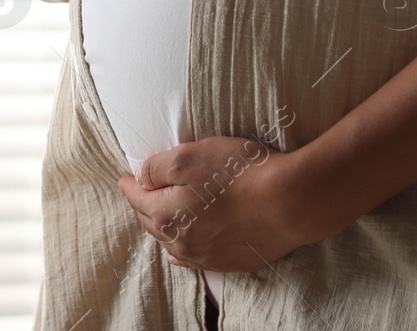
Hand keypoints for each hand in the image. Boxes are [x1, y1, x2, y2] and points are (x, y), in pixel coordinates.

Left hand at [117, 136, 320, 271]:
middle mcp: (181, 242)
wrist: (291, 202)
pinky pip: (195, 260)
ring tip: (159, 216)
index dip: (129, 184)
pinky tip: (179, 253)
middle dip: (143, 205)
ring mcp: (206, 256)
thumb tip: (140, 177)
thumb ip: (157, 167)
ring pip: (172, 242)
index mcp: (166, 215)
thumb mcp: (190, 156)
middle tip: (142, 191)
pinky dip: (183, 251)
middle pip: (151, 222)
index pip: (136, 198)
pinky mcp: (230, 261)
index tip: (125, 177)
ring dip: (163, 227)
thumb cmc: (241, 173)